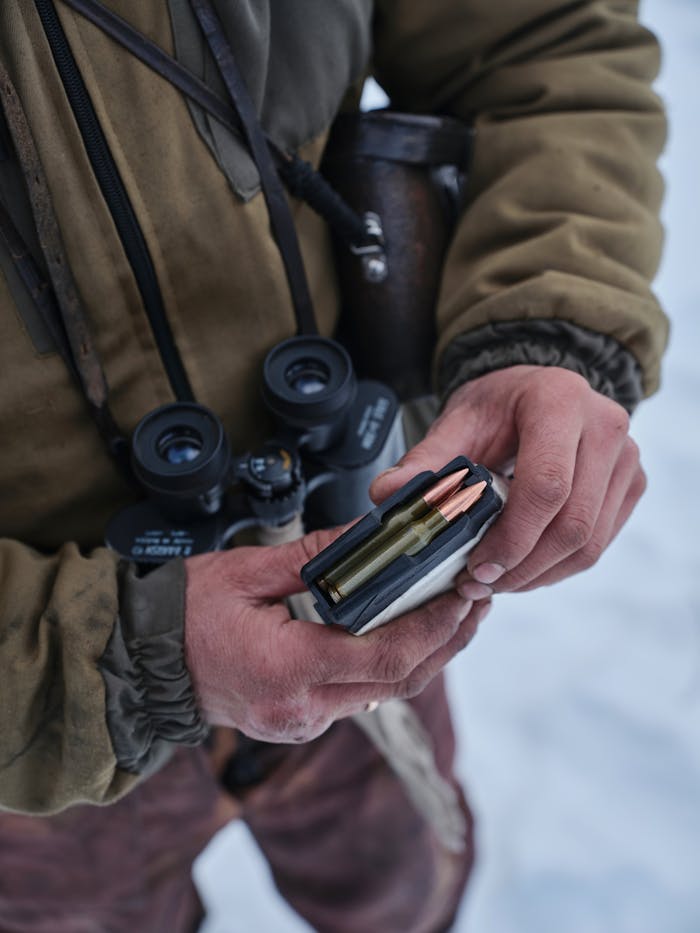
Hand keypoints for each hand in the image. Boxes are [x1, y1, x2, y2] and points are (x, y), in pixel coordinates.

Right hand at [183, 529, 487, 741]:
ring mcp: (301, 722)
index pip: (384, 655)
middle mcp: (301, 708)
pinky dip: (393, 664)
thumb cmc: (183, 615)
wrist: (143, 664)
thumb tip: (369, 533)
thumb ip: (314, 555)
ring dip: (426, 655)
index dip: (434, 629)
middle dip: (446, 641)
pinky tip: (408, 632)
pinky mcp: (301, 721)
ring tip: (455, 613)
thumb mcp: (246, 572)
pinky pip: (362, 695)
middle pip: (398, 681)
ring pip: (386, 693)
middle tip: (476, 600)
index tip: (463, 598)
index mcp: (286, 668)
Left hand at [370, 365, 645, 594]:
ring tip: (495, 580)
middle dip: (522, 566)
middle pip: (573, 524)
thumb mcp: (457, 421)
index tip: (475, 567)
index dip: (512, 538)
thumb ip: (426, 460)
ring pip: (590, 543)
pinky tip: (522, 567)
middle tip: (478, 583)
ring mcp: (626, 457)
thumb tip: (388, 494)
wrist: (537, 392)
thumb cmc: (497, 407)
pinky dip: (557, 567)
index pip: (547, 486)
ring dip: (539, 575)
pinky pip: (599, 543)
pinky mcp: (631, 484)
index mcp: (559, 401)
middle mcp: (605, 426)